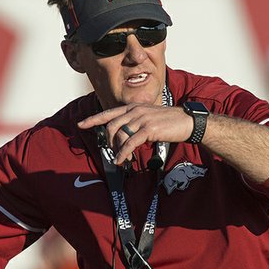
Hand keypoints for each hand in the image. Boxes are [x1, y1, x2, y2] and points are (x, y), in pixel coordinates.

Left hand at [78, 104, 192, 164]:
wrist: (187, 122)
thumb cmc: (169, 122)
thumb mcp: (148, 118)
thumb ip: (135, 123)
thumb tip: (125, 136)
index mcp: (133, 108)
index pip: (108, 112)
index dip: (93, 119)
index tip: (81, 124)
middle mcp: (135, 111)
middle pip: (110, 126)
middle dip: (109, 142)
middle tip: (114, 152)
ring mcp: (141, 119)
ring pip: (119, 135)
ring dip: (117, 150)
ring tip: (122, 159)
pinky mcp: (148, 129)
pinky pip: (130, 143)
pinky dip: (123, 153)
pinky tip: (122, 161)